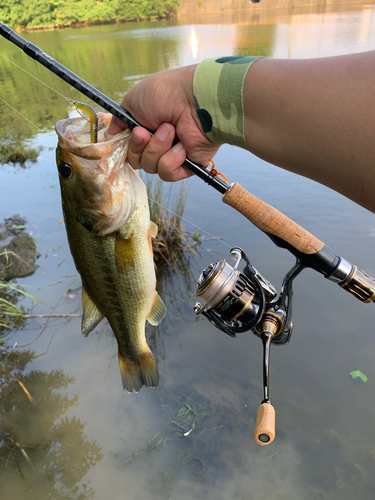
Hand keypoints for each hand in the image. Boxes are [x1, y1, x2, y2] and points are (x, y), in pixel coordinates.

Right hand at [108, 65, 219, 181]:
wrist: (195, 99)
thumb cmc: (166, 93)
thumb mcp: (134, 100)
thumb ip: (120, 119)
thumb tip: (111, 134)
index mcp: (146, 128)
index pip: (128, 148)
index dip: (127, 144)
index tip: (130, 132)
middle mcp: (159, 143)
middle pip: (136, 161)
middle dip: (139, 147)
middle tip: (146, 131)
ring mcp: (173, 155)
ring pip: (151, 167)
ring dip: (157, 148)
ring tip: (171, 129)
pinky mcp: (187, 166)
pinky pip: (167, 172)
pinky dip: (172, 158)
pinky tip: (182, 145)